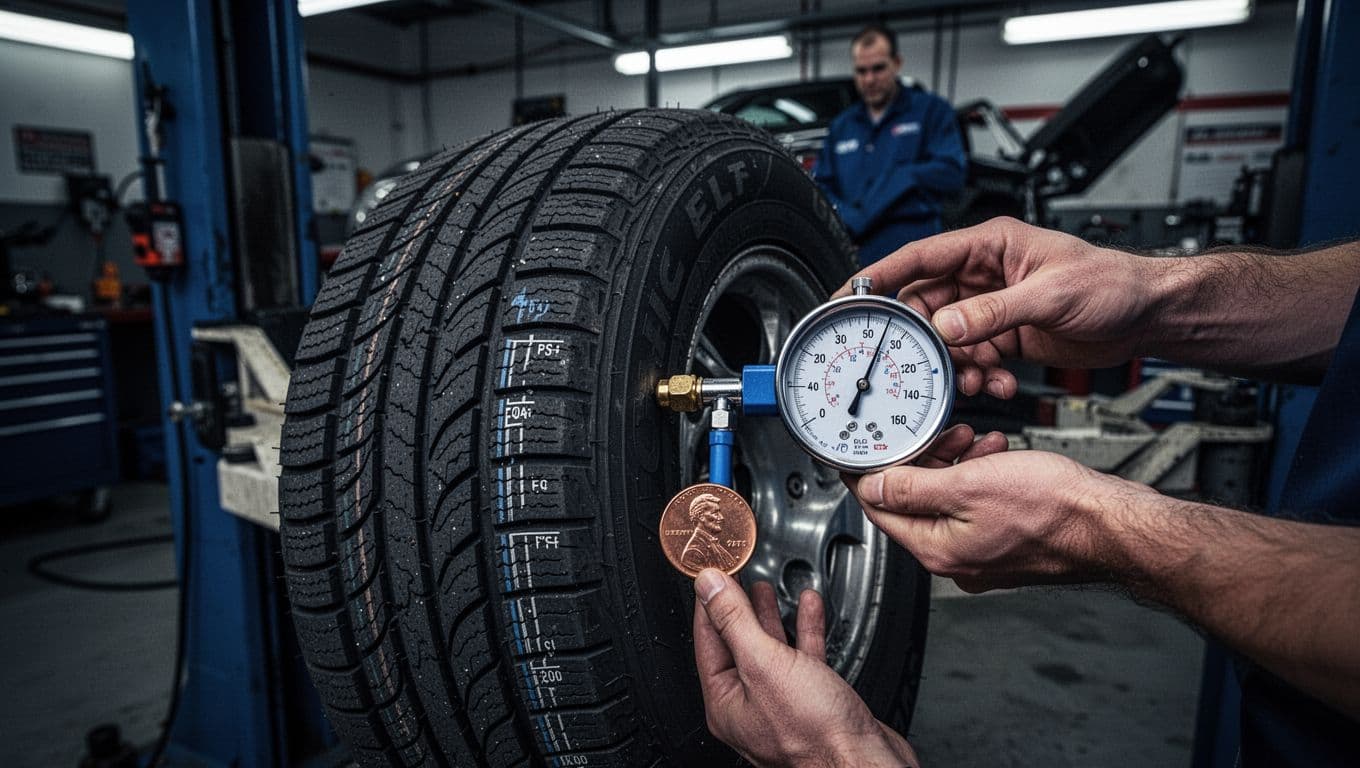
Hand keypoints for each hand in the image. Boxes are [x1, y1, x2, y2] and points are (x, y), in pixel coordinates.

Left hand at [693, 571, 918, 766]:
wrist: (864, 762)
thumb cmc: (816, 735)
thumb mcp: (765, 664)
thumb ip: (735, 620)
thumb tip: (709, 586)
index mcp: (725, 702)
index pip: (708, 639)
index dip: (710, 600)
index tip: (713, 571)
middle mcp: (749, 706)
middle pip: (737, 642)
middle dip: (738, 605)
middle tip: (737, 575)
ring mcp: (781, 704)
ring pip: (770, 649)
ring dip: (771, 615)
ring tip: (766, 588)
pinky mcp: (812, 702)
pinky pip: (801, 658)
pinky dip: (805, 630)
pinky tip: (809, 608)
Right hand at [833, 217, 1162, 397]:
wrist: (1148, 316)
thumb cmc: (1113, 284)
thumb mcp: (1050, 296)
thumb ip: (994, 313)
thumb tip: (948, 327)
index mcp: (989, 246)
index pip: (918, 257)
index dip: (879, 275)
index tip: (849, 294)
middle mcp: (984, 274)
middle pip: (926, 305)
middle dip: (920, 338)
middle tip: (913, 363)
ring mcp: (993, 307)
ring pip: (947, 338)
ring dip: (954, 364)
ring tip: (974, 379)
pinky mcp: (1005, 335)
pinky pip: (973, 357)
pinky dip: (979, 375)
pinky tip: (999, 382)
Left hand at [850, 447, 1138, 591]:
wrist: (1112, 523)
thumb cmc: (1055, 510)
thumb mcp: (969, 485)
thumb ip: (914, 487)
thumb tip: (874, 487)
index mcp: (937, 549)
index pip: (880, 509)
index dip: (867, 473)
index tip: (862, 450)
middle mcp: (957, 559)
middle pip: (914, 501)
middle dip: (922, 459)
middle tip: (934, 432)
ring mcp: (983, 552)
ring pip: (948, 499)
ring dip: (953, 462)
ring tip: (971, 438)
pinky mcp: (1007, 541)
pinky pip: (977, 504)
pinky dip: (979, 474)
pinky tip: (995, 453)